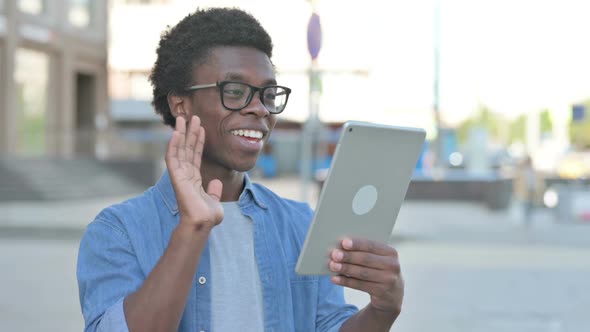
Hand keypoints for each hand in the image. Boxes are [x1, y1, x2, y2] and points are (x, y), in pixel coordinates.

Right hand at [165, 115, 223, 229]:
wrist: (203, 223)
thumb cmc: (207, 217)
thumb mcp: (214, 201)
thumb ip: (214, 191)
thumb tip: (217, 183)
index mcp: (193, 179)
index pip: (195, 155)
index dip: (198, 141)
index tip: (201, 128)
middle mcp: (185, 175)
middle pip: (186, 149)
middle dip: (189, 132)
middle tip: (192, 116)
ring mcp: (180, 175)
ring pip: (179, 149)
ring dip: (181, 133)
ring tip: (183, 118)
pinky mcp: (176, 177)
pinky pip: (172, 157)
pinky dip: (173, 145)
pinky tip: (176, 133)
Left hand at [329, 238, 403, 314]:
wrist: (392, 294)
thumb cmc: (379, 270)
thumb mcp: (379, 260)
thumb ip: (365, 252)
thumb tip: (341, 248)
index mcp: (391, 252)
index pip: (372, 246)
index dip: (357, 244)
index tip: (344, 242)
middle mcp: (392, 266)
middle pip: (366, 259)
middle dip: (349, 256)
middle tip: (334, 254)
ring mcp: (388, 280)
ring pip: (362, 273)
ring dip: (345, 269)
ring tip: (332, 265)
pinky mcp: (381, 292)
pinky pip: (360, 285)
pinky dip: (346, 281)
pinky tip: (335, 278)